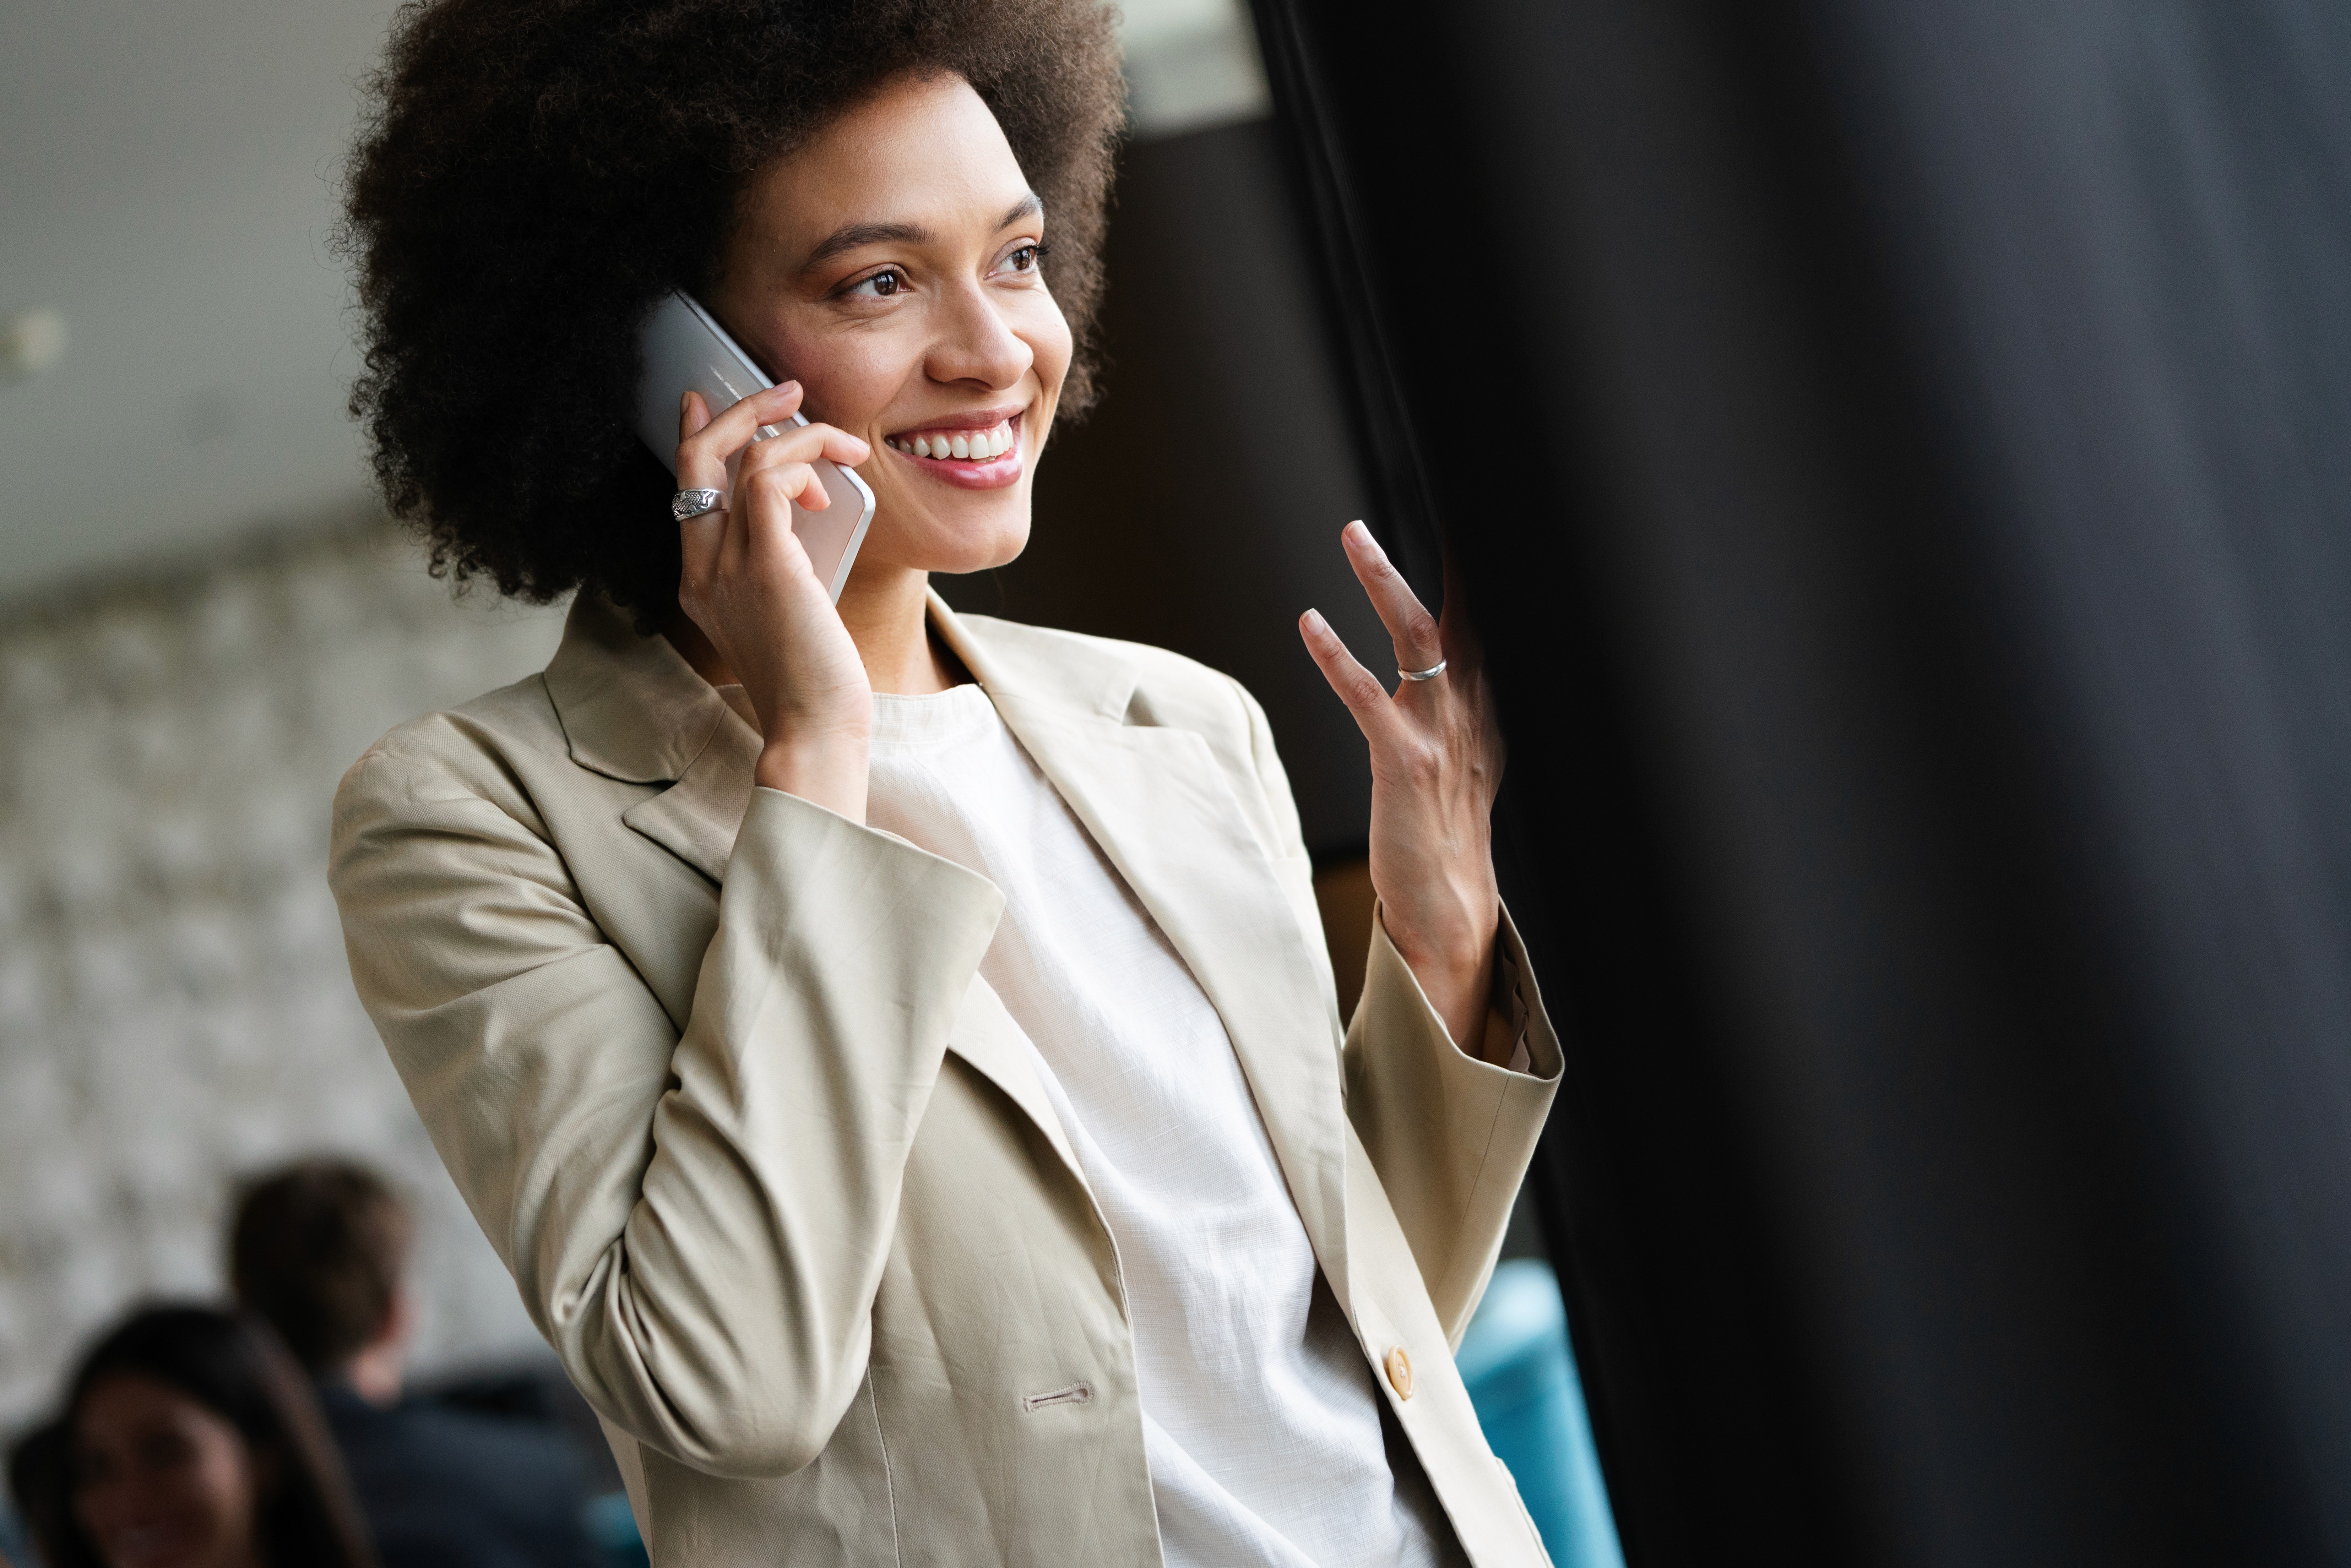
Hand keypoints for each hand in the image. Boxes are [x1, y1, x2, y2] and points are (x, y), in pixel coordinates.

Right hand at [675, 384, 874, 817]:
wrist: (812, 729)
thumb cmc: (812, 681)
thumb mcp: (788, 613)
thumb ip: (783, 568)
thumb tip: (810, 519)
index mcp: (701, 581)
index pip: (686, 488)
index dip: (696, 433)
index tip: (709, 400)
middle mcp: (703, 569)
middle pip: (698, 458)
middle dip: (742, 411)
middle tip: (789, 392)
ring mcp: (727, 568)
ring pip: (742, 459)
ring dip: (797, 436)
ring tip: (841, 447)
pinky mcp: (766, 567)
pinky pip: (768, 481)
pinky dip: (802, 464)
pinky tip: (831, 483)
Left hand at [1300, 522, 1503, 1049]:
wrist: (1449, 909)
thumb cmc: (1446, 829)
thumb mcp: (1464, 752)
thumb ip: (1459, 697)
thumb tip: (1452, 651)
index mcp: (1487, 705)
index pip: (1487, 615)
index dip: (1478, 561)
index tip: (1468, 502)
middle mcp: (1472, 710)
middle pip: (1465, 610)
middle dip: (1452, 550)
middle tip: (1439, 484)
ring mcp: (1441, 736)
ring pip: (1418, 639)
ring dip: (1382, 581)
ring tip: (1354, 533)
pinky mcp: (1404, 765)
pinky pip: (1368, 698)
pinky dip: (1336, 657)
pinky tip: (1309, 623)